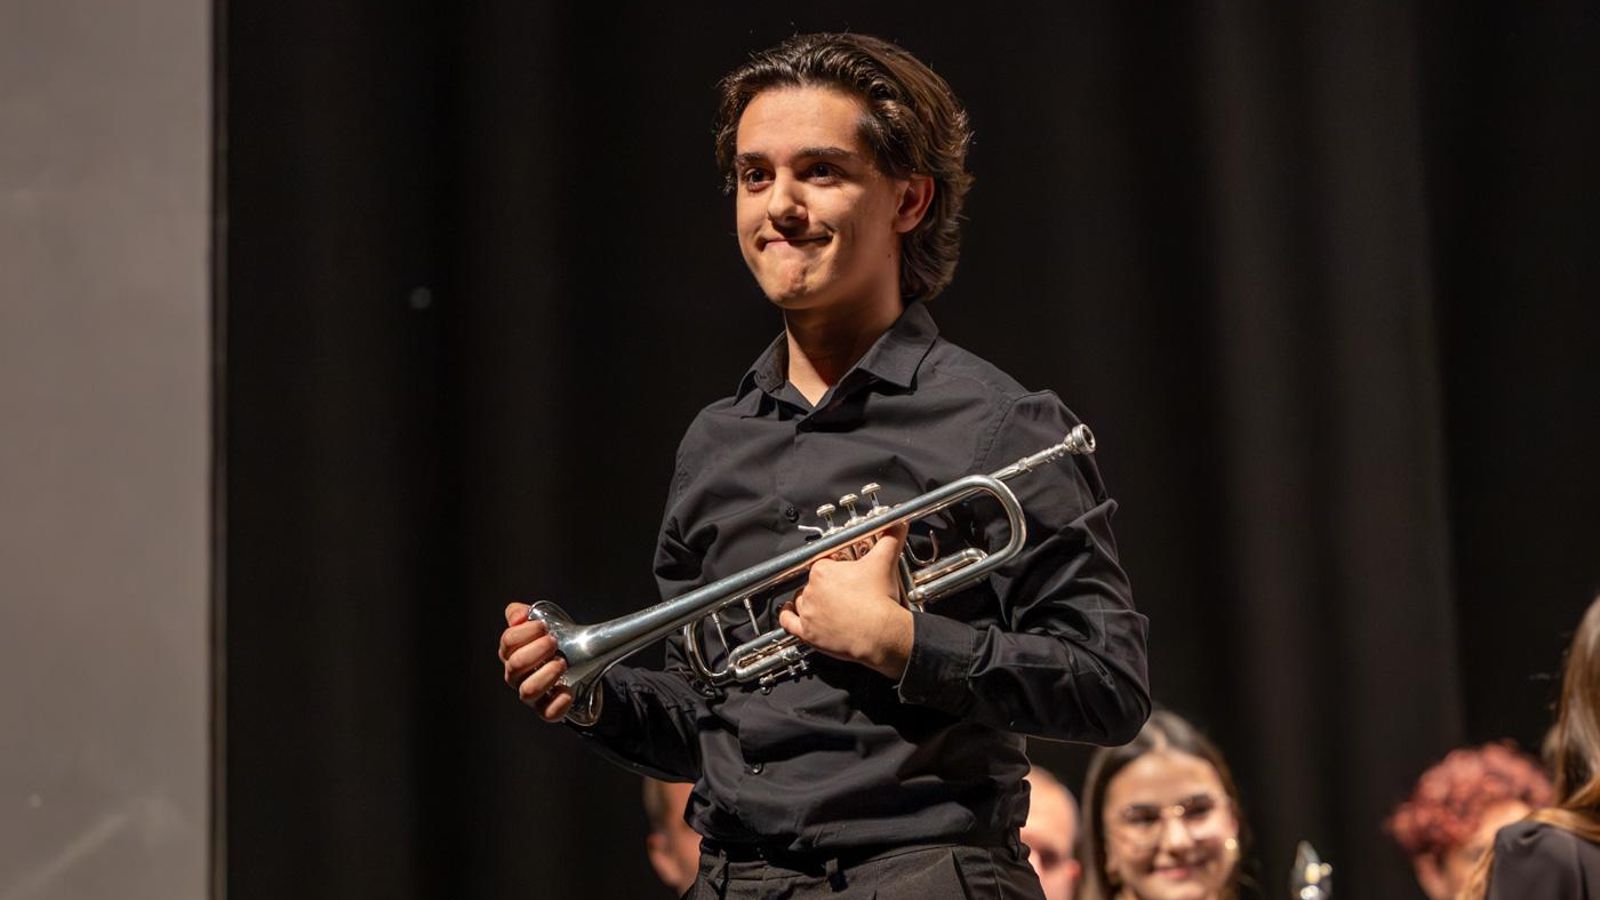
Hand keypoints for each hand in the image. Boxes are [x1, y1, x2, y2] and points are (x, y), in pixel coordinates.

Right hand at [500, 602, 573, 722]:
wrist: (578, 666)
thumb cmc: (553, 646)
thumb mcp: (537, 625)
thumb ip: (521, 614)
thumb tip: (518, 614)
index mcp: (512, 653)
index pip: (508, 643)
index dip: (524, 632)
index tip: (543, 626)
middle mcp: (517, 676)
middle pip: (515, 665)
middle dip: (536, 651)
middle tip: (553, 642)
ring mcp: (531, 695)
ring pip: (528, 691)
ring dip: (545, 675)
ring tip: (561, 663)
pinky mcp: (547, 709)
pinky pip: (548, 713)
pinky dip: (558, 703)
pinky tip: (566, 690)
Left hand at [779, 523, 913, 679]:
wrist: (881, 633)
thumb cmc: (879, 601)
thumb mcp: (885, 562)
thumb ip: (890, 539)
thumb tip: (898, 524)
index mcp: (823, 570)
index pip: (822, 564)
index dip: (834, 568)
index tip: (843, 574)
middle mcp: (811, 590)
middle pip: (812, 583)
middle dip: (826, 586)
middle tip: (842, 592)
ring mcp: (808, 612)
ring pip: (801, 601)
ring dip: (809, 601)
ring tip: (823, 603)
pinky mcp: (808, 633)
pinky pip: (788, 622)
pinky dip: (786, 615)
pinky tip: (789, 611)